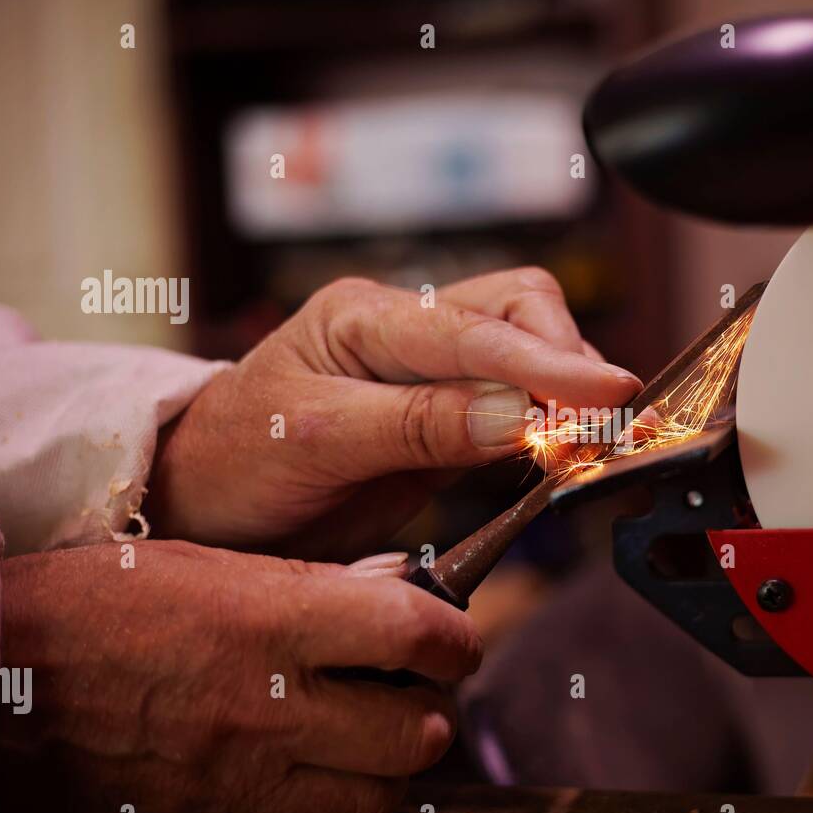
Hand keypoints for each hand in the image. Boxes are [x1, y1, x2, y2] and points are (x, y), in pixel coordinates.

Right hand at [0, 540, 479, 812]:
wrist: (0, 680)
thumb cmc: (98, 604)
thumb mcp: (212, 565)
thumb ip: (311, 590)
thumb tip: (394, 598)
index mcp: (270, 624)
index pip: (416, 636)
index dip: (455, 639)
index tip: (453, 640)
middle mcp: (265, 710)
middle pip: (415, 734)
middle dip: (431, 711)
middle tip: (416, 694)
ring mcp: (239, 784)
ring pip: (372, 804)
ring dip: (389, 773)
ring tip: (370, 742)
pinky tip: (308, 782)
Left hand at [145, 268, 640, 558]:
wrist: (204, 504)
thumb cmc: (236, 464)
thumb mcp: (313, 441)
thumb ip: (416, 424)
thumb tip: (520, 415)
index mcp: (363, 315)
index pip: (476, 329)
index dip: (550, 361)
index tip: (609, 394)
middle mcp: (405, 329)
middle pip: (519, 308)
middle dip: (569, 360)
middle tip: (604, 428)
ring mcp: (428, 371)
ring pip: (527, 348)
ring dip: (569, 390)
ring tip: (596, 441)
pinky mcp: (444, 417)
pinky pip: (516, 403)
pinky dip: (552, 423)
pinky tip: (568, 448)